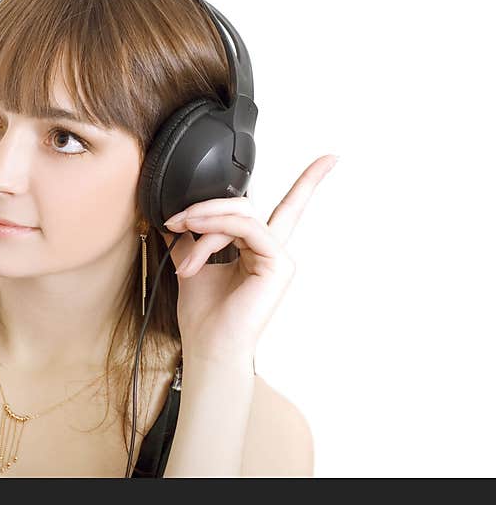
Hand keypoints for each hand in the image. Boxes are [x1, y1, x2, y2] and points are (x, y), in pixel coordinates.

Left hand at [158, 155, 338, 364]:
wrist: (209, 347)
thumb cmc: (205, 316)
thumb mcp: (193, 264)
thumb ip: (194, 238)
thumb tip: (180, 216)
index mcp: (259, 250)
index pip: (286, 208)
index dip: (309, 182)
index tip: (330, 158)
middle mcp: (273, 251)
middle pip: (243, 207)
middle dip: (205, 208)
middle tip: (175, 221)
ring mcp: (279, 257)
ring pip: (241, 214)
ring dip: (204, 221)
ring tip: (180, 235)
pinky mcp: (278, 264)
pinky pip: (247, 228)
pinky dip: (216, 229)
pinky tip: (195, 233)